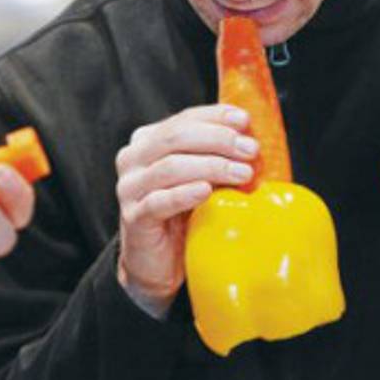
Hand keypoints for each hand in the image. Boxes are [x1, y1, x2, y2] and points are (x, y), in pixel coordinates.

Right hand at [114, 104, 257, 316]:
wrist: (157, 262)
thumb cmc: (182, 215)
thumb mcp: (199, 177)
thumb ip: (214, 154)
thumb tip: (250, 136)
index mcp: (147, 141)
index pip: (183, 119)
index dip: (215, 117)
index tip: (244, 121)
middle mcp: (133, 159)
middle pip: (175, 138)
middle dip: (218, 140)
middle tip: (249, 150)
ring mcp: (129, 188)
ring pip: (170, 167)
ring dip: (211, 166)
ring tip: (242, 173)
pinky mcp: (133, 217)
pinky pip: (158, 201)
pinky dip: (185, 193)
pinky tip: (206, 191)